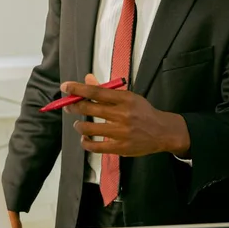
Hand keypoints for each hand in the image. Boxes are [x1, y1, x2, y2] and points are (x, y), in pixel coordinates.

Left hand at [63, 74, 189, 157]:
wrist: (162, 132)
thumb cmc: (143, 112)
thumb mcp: (129, 97)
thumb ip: (107, 90)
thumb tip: (88, 79)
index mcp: (125, 99)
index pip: (97, 91)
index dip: (78, 89)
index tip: (66, 86)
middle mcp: (123, 114)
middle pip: (90, 108)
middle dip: (74, 106)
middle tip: (68, 106)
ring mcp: (121, 132)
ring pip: (89, 128)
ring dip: (79, 126)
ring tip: (79, 125)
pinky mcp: (120, 147)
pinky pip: (95, 147)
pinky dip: (85, 142)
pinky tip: (85, 138)